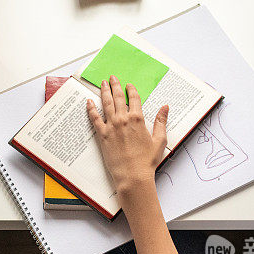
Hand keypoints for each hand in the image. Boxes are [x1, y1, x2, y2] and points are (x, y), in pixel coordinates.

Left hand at [87, 76, 168, 194]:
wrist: (133, 175)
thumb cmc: (147, 161)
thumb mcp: (159, 140)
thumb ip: (161, 122)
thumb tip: (165, 107)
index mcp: (138, 119)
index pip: (134, 99)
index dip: (131, 90)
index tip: (128, 85)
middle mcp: (123, 120)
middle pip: (118, 98)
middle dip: (115, 86)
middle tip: (112, 78)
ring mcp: (111, 127)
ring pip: (106, 104)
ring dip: (104, 92)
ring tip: (102, 84)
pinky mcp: (102, 135)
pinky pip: (94, 118)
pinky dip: (91, 109)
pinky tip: (88, 102)